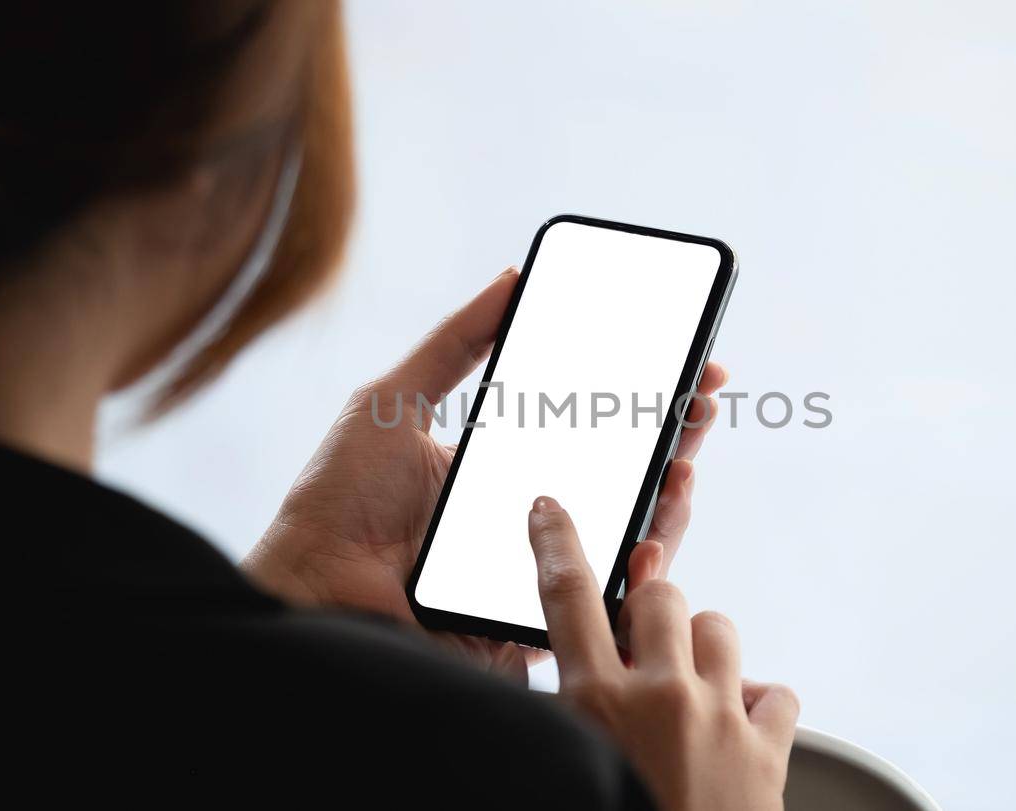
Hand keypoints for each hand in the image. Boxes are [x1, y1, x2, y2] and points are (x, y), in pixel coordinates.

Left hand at [242, 268, 729, 675]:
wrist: (310, 587)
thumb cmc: (335, 501)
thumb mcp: (394, 400)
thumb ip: (455, 342)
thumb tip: (511, 276)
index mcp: (507, 466)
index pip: (594, 429)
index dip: (642, 398)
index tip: (684, 361)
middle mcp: (534, 517)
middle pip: (627, 478)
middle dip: (676, 435)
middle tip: (705, 394)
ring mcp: (543, 570)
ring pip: (632, 538)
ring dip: (671, 497)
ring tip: (684, 457)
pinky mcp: (542, 620)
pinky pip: (608, 601)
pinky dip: (642, 569)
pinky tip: (652, 527)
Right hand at [527, 495, 797, 809]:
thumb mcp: (565, 761)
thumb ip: (558, 713)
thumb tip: (557, 681)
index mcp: (592, 703)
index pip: (566, 595)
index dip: (555, 540)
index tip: (551, 508)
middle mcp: (660, 697)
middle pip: (660, 594)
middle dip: (650, 607)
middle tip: (642, 644)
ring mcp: (721, 718)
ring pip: (721, 628)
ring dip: (704, 649)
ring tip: (690, 690)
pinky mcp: (769, 751)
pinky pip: (777, 692)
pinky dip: (759, 705)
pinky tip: (738, 729)